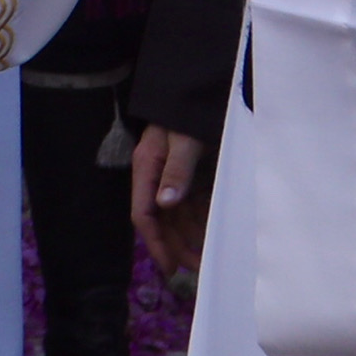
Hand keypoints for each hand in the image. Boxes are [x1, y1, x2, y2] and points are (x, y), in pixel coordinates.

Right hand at [129, 125, 208, 279]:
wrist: (195, 87)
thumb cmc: (187, 112)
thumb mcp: (183, 140)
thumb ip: (176, 170)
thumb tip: (165, 204)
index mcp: (147, 167)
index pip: (144, 214)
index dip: (156, 243)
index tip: (170, 268)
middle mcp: (154, 174)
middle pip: (160, 219)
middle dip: (175, 245)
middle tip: (198, 268)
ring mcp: (169, 173)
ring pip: (175, 213)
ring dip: (188, 235)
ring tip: (207, 256)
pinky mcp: (185, 170)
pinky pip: (189, 201)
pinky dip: (199, 218)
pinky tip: (211, 231)